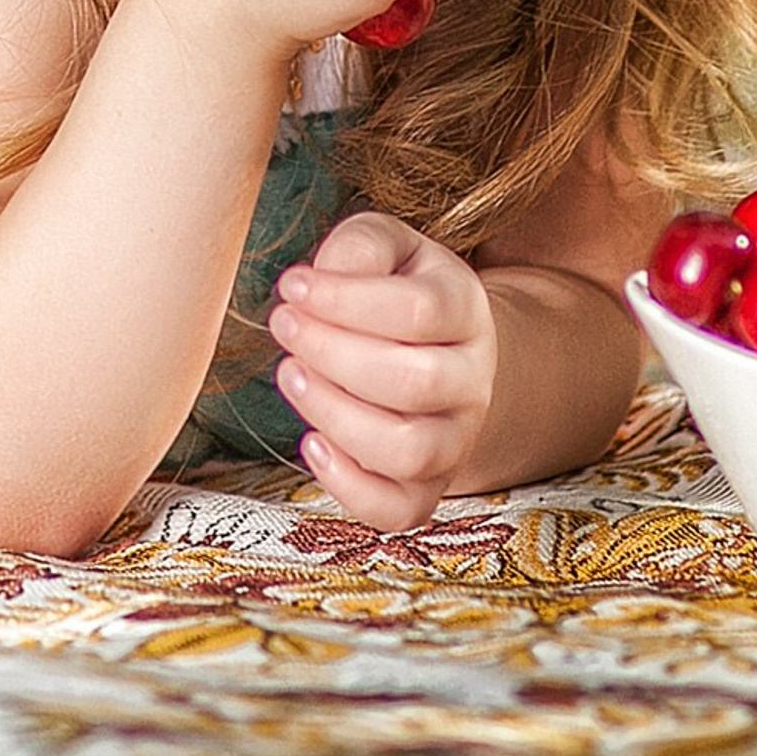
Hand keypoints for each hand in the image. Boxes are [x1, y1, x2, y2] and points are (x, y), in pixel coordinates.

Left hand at [268, 211, 497, 530]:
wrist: (436, 350)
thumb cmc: (396, 289)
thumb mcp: (386, 246)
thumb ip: (361, 246)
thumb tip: (325, 278)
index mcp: (466, 308)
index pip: (421, 310)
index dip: (347, 299)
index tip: (292, 285)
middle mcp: (472, 379)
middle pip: (415, 382)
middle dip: (333, 354)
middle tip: (284, 325)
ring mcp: (456, 439)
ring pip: (408, 450)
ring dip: (335, 415)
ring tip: (291, 375)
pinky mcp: (427, 487)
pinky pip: (400, 509)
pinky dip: (349, 485)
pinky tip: (312, 442)